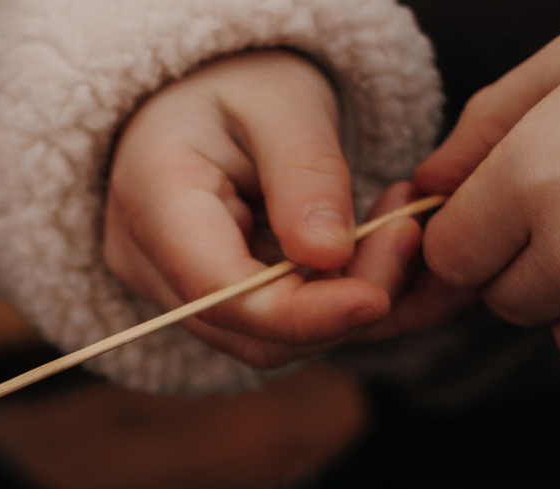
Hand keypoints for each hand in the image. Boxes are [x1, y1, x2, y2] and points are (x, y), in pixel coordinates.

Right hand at [104, 51, 419, 367]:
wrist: (203, 88)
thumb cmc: (234, 78)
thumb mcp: (281, 100)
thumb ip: (306, 174)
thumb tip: (331, 256)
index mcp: (153, 201)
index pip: (221, 294)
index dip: (302, 313)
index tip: (379, 297)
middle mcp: (152, 264)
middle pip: (251, 332)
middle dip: (341, 304)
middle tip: (407, 233)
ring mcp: (178, 290)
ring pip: (273, 340)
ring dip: (349, 303)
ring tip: (399, 228)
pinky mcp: (215, 300)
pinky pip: (283, 326)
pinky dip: (341, 299)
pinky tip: (381, 248)